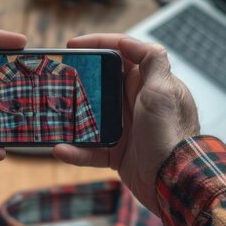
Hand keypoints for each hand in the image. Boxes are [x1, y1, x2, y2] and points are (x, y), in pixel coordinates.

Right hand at [53, 34, 198, 214]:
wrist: (173, 183)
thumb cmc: (171, 135)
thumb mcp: (164, 92)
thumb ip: (153, 62)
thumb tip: (136, 42)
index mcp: (148, 84)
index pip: (122, 53)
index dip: (98, 43)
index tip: (73, 45)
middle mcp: (137, 103)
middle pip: (102, 83)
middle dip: (79, 79)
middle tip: (57, 76)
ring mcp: (126, 128)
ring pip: (92, 116)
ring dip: (72, 117)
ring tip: (52, 113)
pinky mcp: (118, 152)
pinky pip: (91, 148)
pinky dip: (76, 150)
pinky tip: (61, 149)